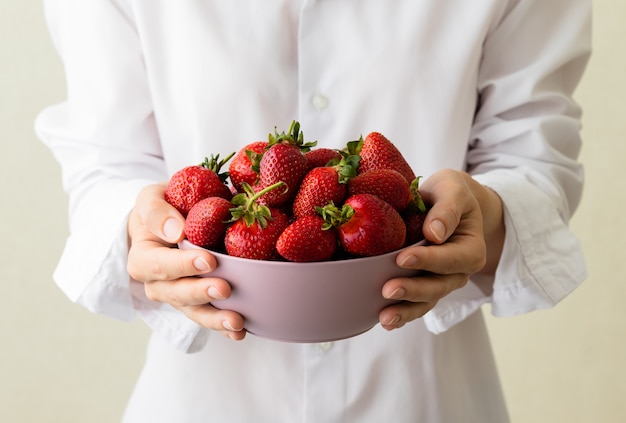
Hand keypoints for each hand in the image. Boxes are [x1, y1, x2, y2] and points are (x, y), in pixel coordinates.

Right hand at [127, 183, 245, 339]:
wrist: (168, 222)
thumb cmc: (161, 207)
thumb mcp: (151, 198)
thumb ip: (156, 212)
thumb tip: (176, 231)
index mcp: (143, 257)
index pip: (159, 265)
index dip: (182, 265)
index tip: (208, 261)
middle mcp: (157, 283)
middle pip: (176, 294)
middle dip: (201, 293)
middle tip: (225, 289)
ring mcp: (178, 296)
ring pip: (193, 312)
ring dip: (215, 319)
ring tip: (237, 322)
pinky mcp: (197, 303)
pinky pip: (208, 317)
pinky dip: (223, 328)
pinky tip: (240, 332)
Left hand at [379, 169, 504, 329]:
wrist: (447, 203)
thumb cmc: (449, 193)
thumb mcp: (452, 189)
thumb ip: (447, 209)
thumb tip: (435, 233)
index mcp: (470, 248)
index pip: (451, 258)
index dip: (428, 260)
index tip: (402, 258)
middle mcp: (459, 271)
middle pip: (439, 286)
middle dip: (413, 290)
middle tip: (388, 290)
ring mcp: (442, 282)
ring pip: (427, 301)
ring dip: (406, 311)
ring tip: (384, 318)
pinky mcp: (425, 286)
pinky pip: (416, 304)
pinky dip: (402, 314)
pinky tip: (384, 322)